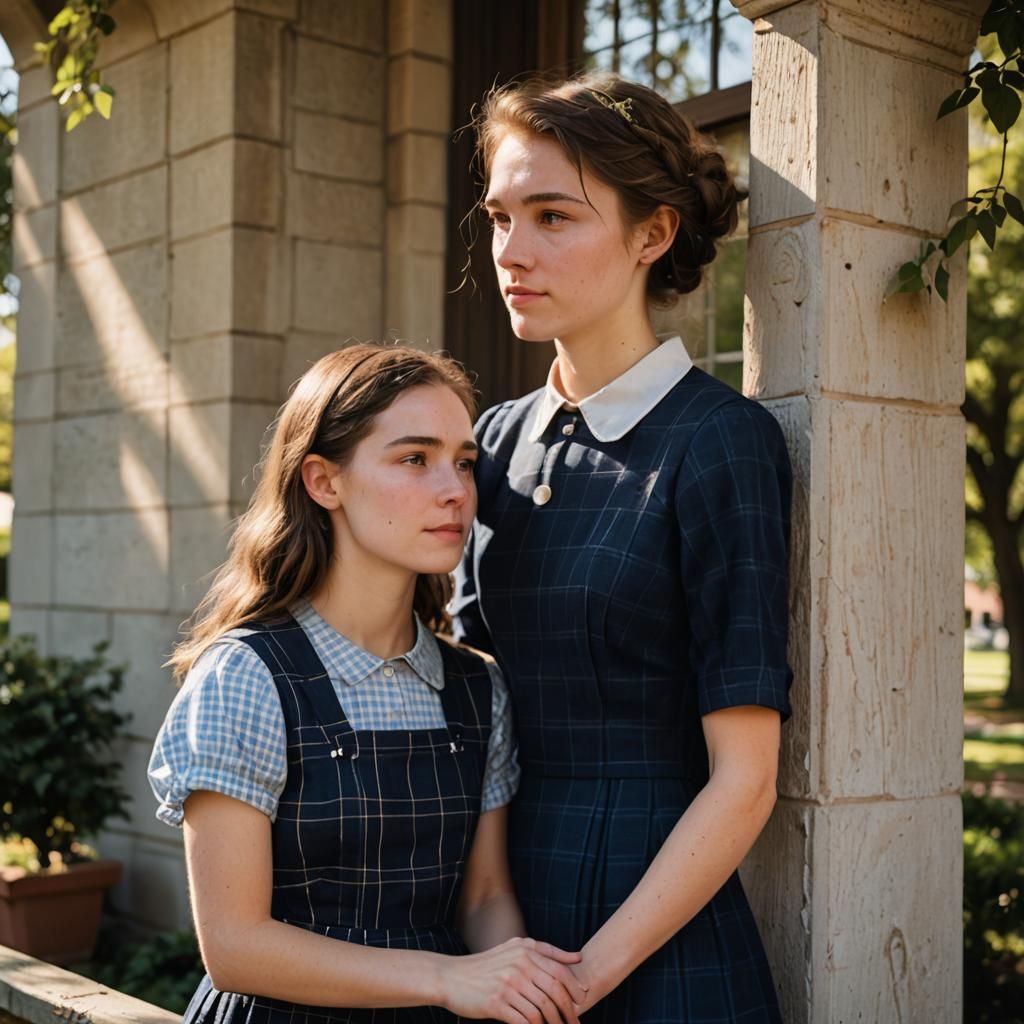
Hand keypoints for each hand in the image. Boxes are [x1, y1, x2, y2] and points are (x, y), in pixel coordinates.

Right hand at [440, 936, 586, 1022]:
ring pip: (541, 1009)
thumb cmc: (487, 965)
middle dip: (569, 1010)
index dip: (574, 987)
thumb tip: (577, 958)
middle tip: (575, 1023)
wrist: (452, 977)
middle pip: (554, 991)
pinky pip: (524, 1021)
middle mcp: (518, 965)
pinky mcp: (496, 1003)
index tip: (583, 1000)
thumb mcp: (514, 949)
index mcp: (525, 951)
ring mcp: (507, 984)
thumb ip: (545, 951)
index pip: (559, 971)